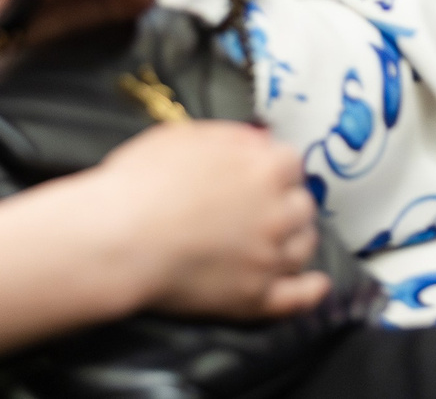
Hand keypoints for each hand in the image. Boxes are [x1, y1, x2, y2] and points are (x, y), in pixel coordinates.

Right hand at [80, 122, 329, 319]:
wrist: (120, 239)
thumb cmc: (143, 183)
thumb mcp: (185, 137)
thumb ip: (231, 137)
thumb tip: (260, 140)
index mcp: (263, 169)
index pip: (291, 162)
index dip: (274, 167)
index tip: (261, 173)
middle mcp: (277, 213)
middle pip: (303, 205)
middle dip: (286, 202)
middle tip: (264, 206)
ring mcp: (268, 259)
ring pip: (304, 247)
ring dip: (296, 239)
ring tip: (278, 238)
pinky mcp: (254, 298)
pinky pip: (298, 298)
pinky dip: (311, 290)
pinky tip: (316, 284)